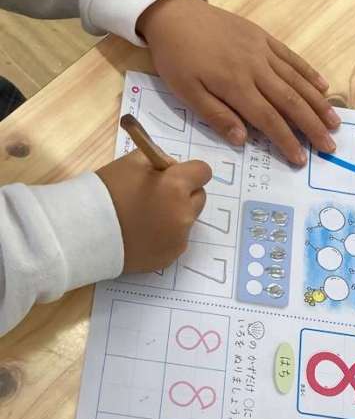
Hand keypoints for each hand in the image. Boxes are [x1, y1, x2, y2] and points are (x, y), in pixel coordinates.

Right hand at [97, 150, 210, 272]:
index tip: (174, 176)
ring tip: (147, 218)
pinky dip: (166, 236)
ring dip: (175, 216)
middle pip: (199, 198)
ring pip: (187, 220)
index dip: (189, 172)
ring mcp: (179, 238)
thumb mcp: (132, 162)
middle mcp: (184, 214)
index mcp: (176, 186)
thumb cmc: (107, 192)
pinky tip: (144, 234)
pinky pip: (176, 240)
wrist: (86, 232)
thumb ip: (159, 161)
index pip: (203, 172)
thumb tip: (173, 168)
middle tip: (159, 196)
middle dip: (185, 194)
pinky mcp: (171, 257)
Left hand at [137, 0, 339, 165]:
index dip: (286, 140)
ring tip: (334, 122)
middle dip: (312, 126)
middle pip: (290, 101)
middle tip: (329, 146)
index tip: (301, 158)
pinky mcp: (263, 38)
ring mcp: (262, 51)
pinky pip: (291, 57)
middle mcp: (255, 68)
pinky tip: (323, 87)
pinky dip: (309, 73)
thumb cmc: (177, 59)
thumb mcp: (186, 93)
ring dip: (317, 103)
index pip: (267, 119)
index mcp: (235, 86)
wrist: (175, 15)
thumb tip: (243, 140)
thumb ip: (216, 116)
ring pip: (296, 80)